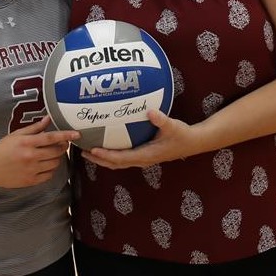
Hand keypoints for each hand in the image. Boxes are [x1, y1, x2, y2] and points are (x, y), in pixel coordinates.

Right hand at [0, 116, 78, 187]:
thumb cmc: (1, 149)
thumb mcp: (16, 135)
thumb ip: (35, 128)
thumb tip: (48, 118)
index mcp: (27, 143)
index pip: (52, 138)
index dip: (66, 135)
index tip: (77, 134)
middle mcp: (30, 156)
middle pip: (57, 151)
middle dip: (63, 147)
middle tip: (62, 144)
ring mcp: (31, 170)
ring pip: (55, 164)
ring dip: (57, 158)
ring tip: (51, 154)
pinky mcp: (30, 181)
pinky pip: (49, 175)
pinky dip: (50, 170)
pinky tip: (45, 165)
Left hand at [82, 109, 197, 169]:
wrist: (192, 143)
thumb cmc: (182, 135)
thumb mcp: (173, 126)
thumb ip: (161, 120)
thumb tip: (150, 111)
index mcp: (147, 155)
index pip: (122, 158)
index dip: (107, 156)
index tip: (94, 150)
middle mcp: (142, 159)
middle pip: (115, 164)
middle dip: (99, 159)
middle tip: (83, 152)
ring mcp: (142, 159)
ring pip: (118, 163)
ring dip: (103, 159)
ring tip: (89, 151)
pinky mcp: (144, 155)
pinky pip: (124, 157)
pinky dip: (112, 154)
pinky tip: (107, 144)